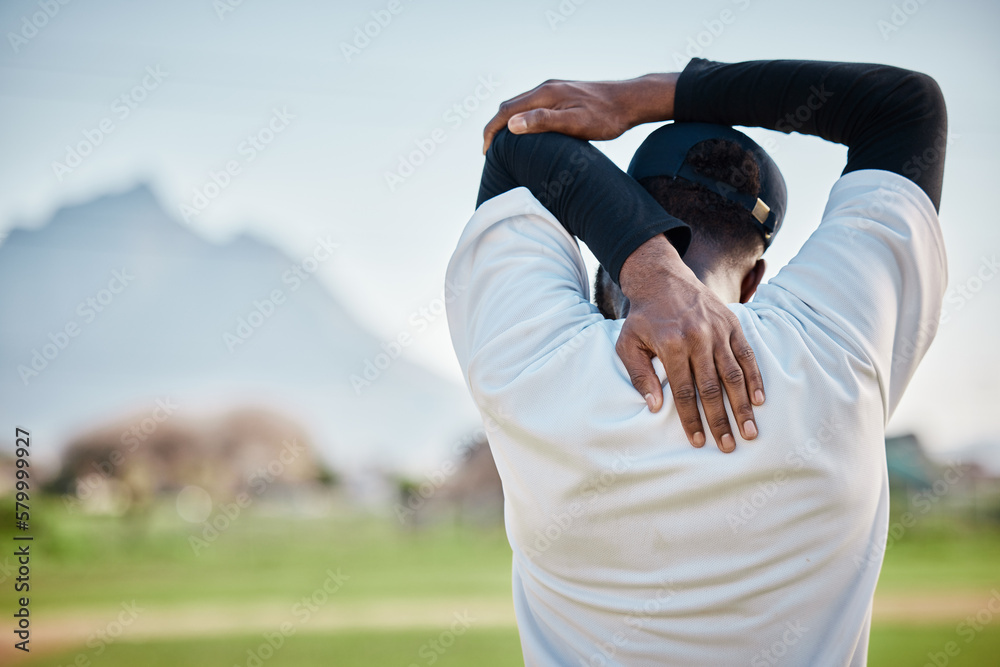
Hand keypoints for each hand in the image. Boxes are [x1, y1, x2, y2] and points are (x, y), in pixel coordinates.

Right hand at [482, 73, 678, 154]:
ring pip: (521, 106)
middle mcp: (546, 88)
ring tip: (505, 146)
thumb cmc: (606, 116)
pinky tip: (529, 134)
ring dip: (508, 124)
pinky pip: (533, 107)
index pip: (505, 111)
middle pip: (509, 107)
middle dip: (495, 128)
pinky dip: (522, 120)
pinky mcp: (563, 95)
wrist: (631, 101)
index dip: (491, 131)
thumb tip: (511, 125)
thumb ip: (543, 122)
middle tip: (490, 153)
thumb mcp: (575, 123)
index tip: (485, 152)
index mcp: (545, 94)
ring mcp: (555, 90)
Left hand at [617, 235, 763, 451]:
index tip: (699, 442)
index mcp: (671, 345)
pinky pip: (747, 355)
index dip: (692, 419)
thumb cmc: (642, 318)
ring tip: (750, 431)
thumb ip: (639, 375)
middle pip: (712, 387)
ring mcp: (718, 331)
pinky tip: (759, 400)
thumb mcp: (628, 344)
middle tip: (729, 446)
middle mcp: (698, 338)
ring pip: (733, 374)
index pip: (684, 391)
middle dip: (721, 420)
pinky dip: (754, 378)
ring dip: (743, 405)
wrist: (662, 279)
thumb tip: (655, 406)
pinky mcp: (732, 324)